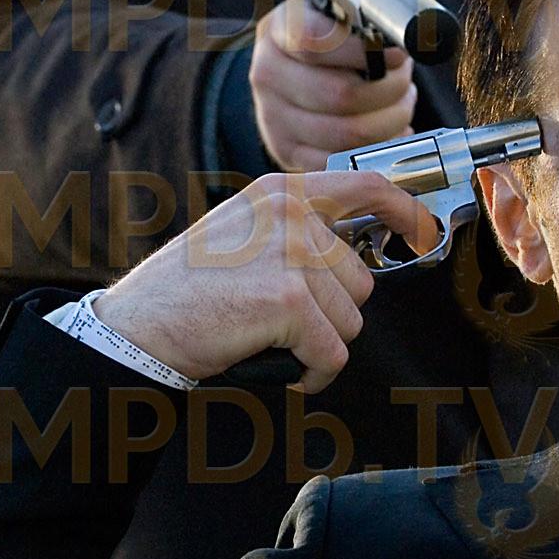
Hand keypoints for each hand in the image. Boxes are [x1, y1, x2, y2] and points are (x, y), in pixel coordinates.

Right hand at [92, 171, 436, 392]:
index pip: (364, 185)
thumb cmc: (184, 293)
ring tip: (265, 337)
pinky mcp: (288, 299)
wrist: (137, 328)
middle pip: (361, 280)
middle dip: (330, 315)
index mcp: (278, 192)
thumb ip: (292, 231)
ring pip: (350, 321)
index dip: (404, 210)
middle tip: (276, 322)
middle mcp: (289, 212)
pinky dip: (311, 373)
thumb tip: (350, 253)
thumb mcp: (240, 235)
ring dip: (317, 344)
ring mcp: (290, 252)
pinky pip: (333, 353)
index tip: (422, 231)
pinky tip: (275, 364)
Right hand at [250, 0, 415, 171]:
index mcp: (280, 31)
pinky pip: (342, 162)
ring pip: (350, 134)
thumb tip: (405, 42)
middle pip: (342, 95)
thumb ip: (362, 19)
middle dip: (390, 89)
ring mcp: (273, 119)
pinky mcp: (288, 153)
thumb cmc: (328, 39)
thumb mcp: (337, 12)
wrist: (291, 71)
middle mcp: (267, 75)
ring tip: (400, 104)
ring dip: (390, 120)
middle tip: (404, 82)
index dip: (365, 51)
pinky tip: (388, 132)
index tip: (397, 54)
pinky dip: (377, 149)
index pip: (316, 42)